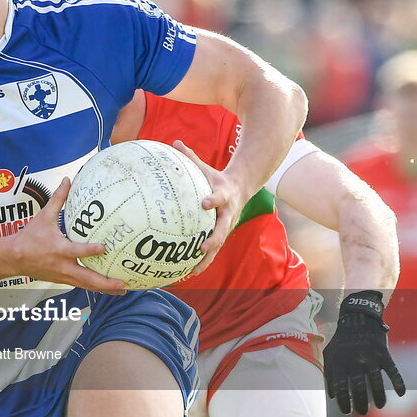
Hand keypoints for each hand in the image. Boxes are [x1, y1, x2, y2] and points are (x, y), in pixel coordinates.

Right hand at [10, 178, 126, 294]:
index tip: (104, 247)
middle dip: (106, 282)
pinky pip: (82, 286)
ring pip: (87, 285)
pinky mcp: (63, 280)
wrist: (14, 258)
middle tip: (123, 283)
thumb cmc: (30, 237)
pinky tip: (110, 288)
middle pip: (87, 278)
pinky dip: (96, 288)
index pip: (76, 251)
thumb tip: (68, 180)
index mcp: (59, 249)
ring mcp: (63, 276)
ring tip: (123, 289)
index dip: (90, 250)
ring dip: (105, 288)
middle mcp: (63, 265)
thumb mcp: (43, 216)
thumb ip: (58, 199)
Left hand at [171, 140, 244, 276]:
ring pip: (218, 245)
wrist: (242, 188)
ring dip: (207, 259)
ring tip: (192, 271)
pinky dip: (201, 262)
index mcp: (224, 196)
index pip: (220, 198)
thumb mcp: (207, 168)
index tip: (205, 203)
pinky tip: (186, 273)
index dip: (214, 200)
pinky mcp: (221, 235)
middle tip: (202, 247)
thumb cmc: (218, 178)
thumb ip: (191, 158)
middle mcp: (228, 214)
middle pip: (222, 229)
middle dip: (213, 239)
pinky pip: (211, 251)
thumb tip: (175, 143)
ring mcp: (226, 226)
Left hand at [324, 290, 405, 414]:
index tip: (346, 411)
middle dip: (360, 403)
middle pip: (359, 388)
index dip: (343, 401)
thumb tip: (332, 396)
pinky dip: (399, 383)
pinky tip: (401, 394)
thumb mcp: (329, 354)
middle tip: (361, 412)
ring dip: (379, 397)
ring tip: (379, 406)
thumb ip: (329, 373)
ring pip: (376, 383)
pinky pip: (393, 371)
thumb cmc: (342, 341)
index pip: (341, 388)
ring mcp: (370, 357)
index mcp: (340, 362)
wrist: (358, 320)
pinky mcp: (384, 354)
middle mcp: (355, 361)